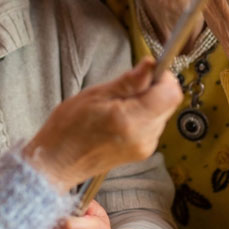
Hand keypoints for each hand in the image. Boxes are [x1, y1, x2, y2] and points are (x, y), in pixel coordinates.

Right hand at [23, 57, 180, 192]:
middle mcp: (143, 137)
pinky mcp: (142, 152)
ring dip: (147, 102)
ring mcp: (144, 147)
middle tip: (126, 86)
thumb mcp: (95, 95)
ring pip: (161, 113)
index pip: (170, 94)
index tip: (148, 70)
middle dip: (153, 88)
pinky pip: (152, 125)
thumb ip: (128, 81)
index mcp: (131, 120)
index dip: (164, 77)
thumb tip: (150, 65)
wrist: (57, 163)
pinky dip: (142, 115)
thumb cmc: (67, 129)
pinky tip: (120, 116)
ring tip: (118, 104)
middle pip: (168, 103)